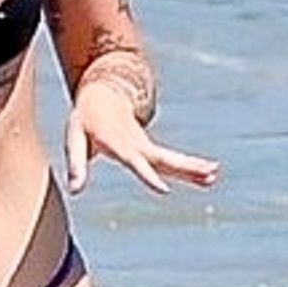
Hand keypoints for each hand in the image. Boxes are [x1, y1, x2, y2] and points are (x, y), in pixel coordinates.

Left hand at [65, 78, 219, 196]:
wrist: (102, 94)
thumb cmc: (85, 119)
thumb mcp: (74, 139)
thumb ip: (76, 165)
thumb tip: (73, 192)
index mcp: (119, 143)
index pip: (135, 163)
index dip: (149, 176)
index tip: (165, 190)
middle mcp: (137, 145)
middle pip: (164, 159)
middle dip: (185, 168)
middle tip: (208, 174)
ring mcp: (146, 145)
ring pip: (172, 159)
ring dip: (193, 168)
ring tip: (214, 176)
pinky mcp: (150, 148)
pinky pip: (171, 160)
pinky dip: (188, 168)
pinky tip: (206, 177)